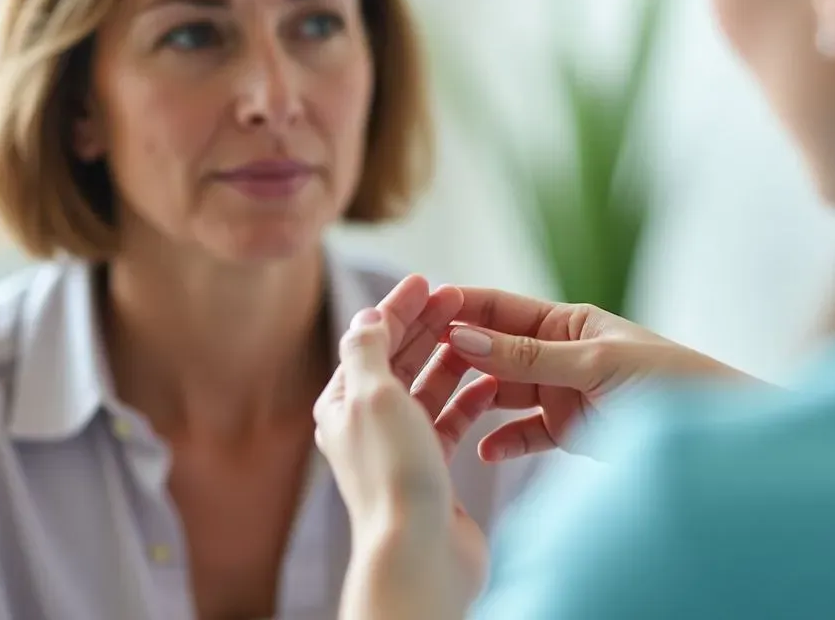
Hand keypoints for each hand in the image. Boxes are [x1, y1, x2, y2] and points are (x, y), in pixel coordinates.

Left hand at [313, 276, 491, 619]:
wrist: (419, 552)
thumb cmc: (394, 473)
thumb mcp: (373, 396)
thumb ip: (368, 349)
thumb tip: (368, 315)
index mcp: (343, 404)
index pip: (371, 340)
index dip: (399, 308)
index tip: (430, 282)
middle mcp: (368, 424)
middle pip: (400, 360)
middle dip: (428, 327)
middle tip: (459, 298)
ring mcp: (402, 448)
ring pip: (428, 389)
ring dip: (451, 360)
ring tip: (478, 336)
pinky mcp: (433, 470)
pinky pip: (451, 421)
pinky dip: (470, 399)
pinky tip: (491, 383)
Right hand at [417, 288, 755, 461]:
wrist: (716, 434)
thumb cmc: (669, 382)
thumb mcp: (595, 364)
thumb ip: (529, 357)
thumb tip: (464, 336)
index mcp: (569, 322)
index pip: (502, 308)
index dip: (461, 308)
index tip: (418, 313)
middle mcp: (560, 354)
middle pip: (494, 351)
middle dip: (457, 358)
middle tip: (415, 371)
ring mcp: (563, 394)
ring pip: (503, 394)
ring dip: (474, 401)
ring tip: (440, 414)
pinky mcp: (570, 432)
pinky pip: (525, 434)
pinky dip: (504, 442)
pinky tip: (484, 453)